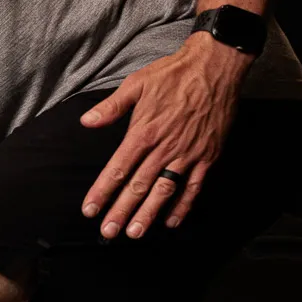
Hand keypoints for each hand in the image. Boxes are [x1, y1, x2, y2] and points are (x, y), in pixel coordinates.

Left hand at [79, 34, 249, 238]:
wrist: (215, 68)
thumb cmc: (173, 74)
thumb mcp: (136, 84)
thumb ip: (111, 107)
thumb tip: (86, 121)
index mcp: (143, 132)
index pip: (117, 170)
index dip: (102, 192)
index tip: (90, 210)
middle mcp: (164, 148)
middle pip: (138, 186)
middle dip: (121, 212)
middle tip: (108, 233)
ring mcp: (187, 154)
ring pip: (164, 191)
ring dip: (149, 214)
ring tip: (135, 233)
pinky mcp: (207, 156)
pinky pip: (194, 186)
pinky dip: (183, 205)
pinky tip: (172, 221)